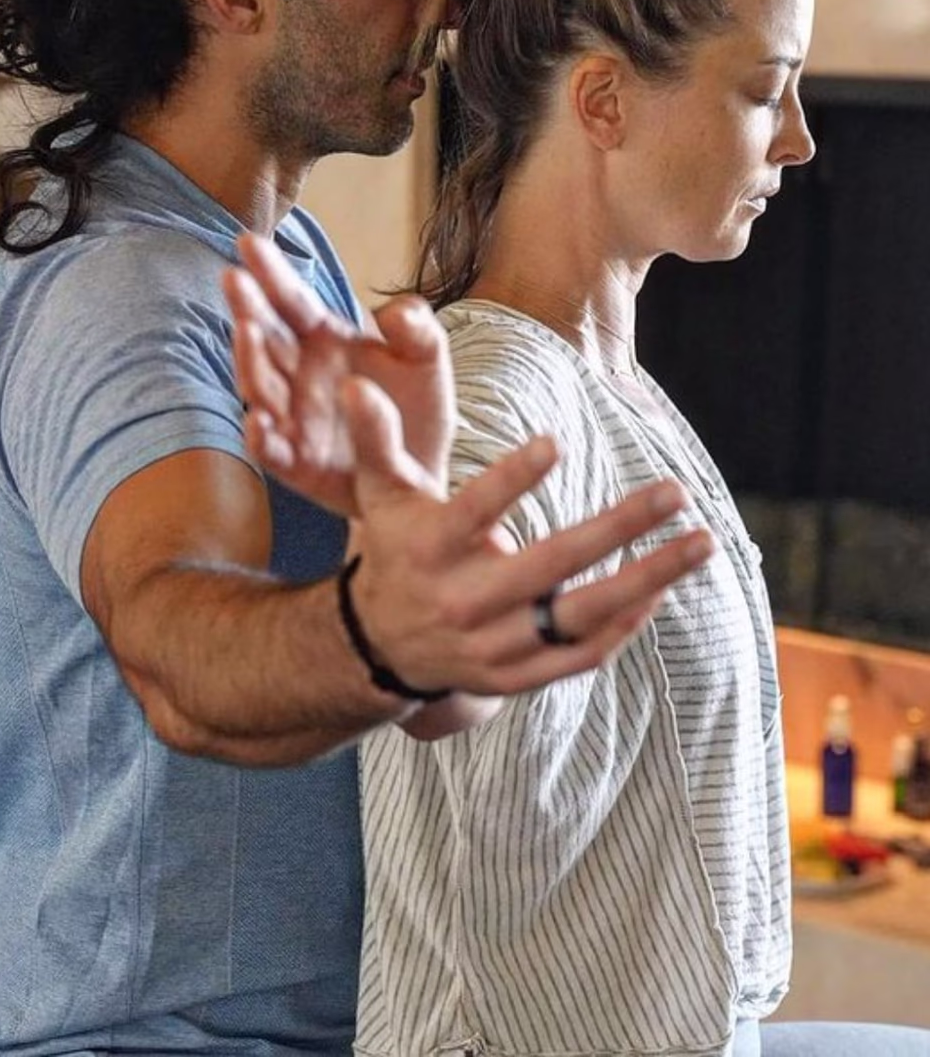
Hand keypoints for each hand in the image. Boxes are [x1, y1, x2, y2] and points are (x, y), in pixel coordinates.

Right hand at [223, 233, 452, 515]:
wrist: (422, 475)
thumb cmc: (415, 409)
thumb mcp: (428, 363)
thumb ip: (419, 331)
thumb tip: (397, 313)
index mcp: (325, 341)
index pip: (292, 302)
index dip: (271, 273)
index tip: (247, 242)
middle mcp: (299, 376)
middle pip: (266, 338)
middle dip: (248, 310)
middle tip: (235, 281)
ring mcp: (293, 419)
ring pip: (262, 389)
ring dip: (250, 363)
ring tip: (248, 334)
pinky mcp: (298, 464)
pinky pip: (273, 452)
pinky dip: (262, 440)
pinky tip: (258, 424)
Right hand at [340, 375, 712, 697]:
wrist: (377, 644)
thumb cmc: (393, 548)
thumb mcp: (379, 494)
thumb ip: (374, 438)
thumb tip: (357, 380)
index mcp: (430, 550)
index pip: (473, 513)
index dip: (512, 481)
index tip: (556, 442)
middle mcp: (463, 602)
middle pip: (550, 567)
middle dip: (619, 529)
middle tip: (676, 491)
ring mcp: (493, 645)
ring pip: (579, 617)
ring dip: (647, 580)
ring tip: (700, 542)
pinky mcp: (515, 676)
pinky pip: (580, 655)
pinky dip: (625, 625)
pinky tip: (662, 588)